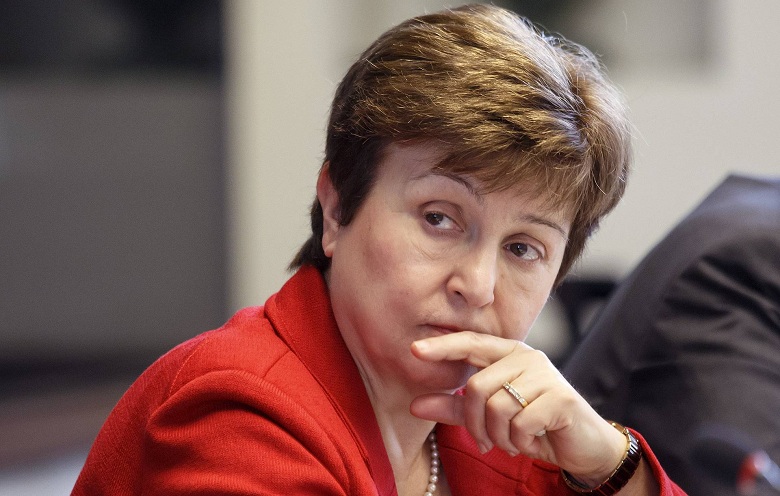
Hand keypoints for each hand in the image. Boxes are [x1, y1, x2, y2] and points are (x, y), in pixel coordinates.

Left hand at [410, 331, 624, 484]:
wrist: (583, 445)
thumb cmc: (533, 425)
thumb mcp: (489, 417)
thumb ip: (454, 408)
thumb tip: (414, 405)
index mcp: (508, 354)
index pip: (470, 343)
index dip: (443, 346)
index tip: (414, 350)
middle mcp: (527, 357)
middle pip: (477, 387)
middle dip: (475, 424)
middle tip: (487, 442)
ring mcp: (545, 375)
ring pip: (497, 407)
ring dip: (500, 436)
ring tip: (514, 440)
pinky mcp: (560, 398)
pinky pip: (520, 423)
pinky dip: (520, 441)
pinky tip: (533, 440)